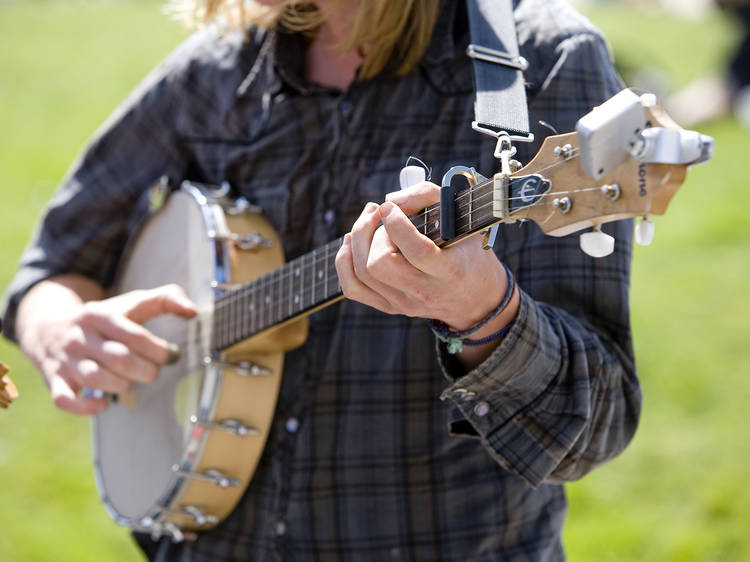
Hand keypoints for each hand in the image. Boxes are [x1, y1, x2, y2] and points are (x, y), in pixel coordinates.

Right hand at [18, 277, 196, 414]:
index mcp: (100, 316)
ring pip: (96, 379)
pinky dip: (86, 407)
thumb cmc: (105, 319)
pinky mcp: (55, 381)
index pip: (134, 335)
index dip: (158, 350)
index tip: (170, 354)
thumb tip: (193, 310)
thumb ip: (165, 299)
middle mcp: (81, 337)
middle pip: (119, 359)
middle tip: (154, 370)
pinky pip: (64, 400)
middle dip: (146, 370)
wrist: (47, 327)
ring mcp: (66, 360)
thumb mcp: (131, 303)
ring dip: (122, 385)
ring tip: (131, 380)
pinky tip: (104, 404)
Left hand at [335, 182, 516, 338]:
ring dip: (358, 240)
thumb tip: (391, 201)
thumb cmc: (466, 249)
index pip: (417, 252)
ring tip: (368, 219)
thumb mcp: (462, 217)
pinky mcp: (390, 307)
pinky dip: (346, 261)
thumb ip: (428, 197)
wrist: (474, 297)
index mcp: (450, 271)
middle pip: (379, 264)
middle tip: (381, 214)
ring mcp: (405, 303)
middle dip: (372, 233)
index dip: (396, 225)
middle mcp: (425, 292)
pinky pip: (353, 288)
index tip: (391, 207)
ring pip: (361, 274)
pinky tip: (352, 241)